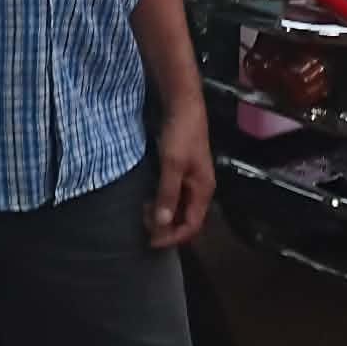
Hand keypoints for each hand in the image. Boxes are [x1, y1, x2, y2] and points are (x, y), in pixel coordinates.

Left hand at [146, 97, 213, 247]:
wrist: (184, 105)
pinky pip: (175, 195)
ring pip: (179, 207)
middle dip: (166, 227)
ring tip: (143, 212)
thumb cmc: (180, 135)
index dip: (172, 237)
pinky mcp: (184, 170)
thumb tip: (162, 225)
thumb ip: (168, 194)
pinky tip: (149, 198)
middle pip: (186, 219)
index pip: (192, 226)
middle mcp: (201, 188)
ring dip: (163, 214)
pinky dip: (162, 201)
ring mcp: (193, 179)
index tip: (150, 240)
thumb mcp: (172, 165)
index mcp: (203, 190)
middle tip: (143, 224)